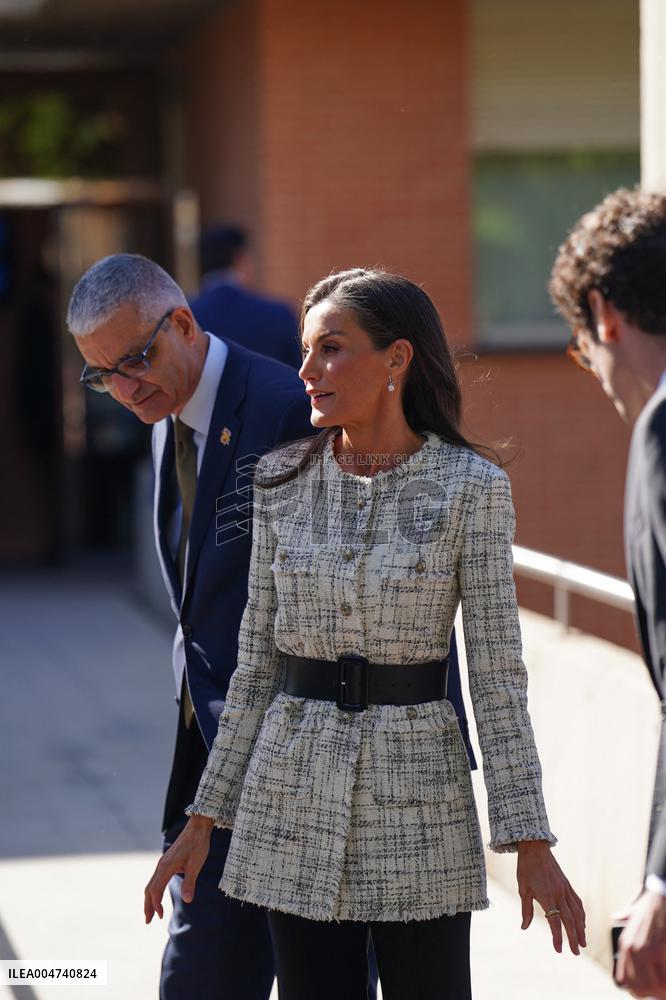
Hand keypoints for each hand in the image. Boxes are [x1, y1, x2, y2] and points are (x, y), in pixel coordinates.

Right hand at [144, 814, 213, 923]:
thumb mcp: (196, 865)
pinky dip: (154, 890)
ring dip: (150, 899)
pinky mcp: (167, 861)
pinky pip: (156, 878)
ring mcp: (163, 862)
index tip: (160, 917)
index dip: (156, 905)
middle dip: (148, 905)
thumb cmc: (198, 845)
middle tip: (148, 921)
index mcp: (166, 867)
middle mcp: (161, 865)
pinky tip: (158, 896)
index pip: (156, 890)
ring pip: (151, 883)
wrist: (198, 827)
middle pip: (149, 889)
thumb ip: (190, 882)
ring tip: (151, 913)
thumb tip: (188, 900)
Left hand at [516, 840, 585, 954]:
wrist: (535, 847)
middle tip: (576, 952)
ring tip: (583, 942)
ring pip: (577, 913)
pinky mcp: (568, 885)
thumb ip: (526, 909)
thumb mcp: (523, 889)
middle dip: (573, 938)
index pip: (555, 921)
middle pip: (569, 920)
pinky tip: (582, 923)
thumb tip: (524, 927)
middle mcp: (559, 894)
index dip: (557, 937)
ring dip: (581, 929)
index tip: (559, 950)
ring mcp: (565, 889)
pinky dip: (581, 914)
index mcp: (546, 895)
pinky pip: (578, 902)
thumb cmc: (526, 868)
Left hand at [614, 889, 665, 996]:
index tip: (651, 991)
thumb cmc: (651, 905)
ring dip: (661, 991)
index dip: (638, 990)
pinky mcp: (657, 951)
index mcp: (624, 944)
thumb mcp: (634, 911)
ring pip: (651, 987)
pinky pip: (663, 979)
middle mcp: (631, 950)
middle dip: (653, 993)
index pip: (625, 980)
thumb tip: (616, 915)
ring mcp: (644, 951)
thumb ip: (625, 916)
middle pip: (639, 988)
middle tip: (662, 992)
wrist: (661, 897)